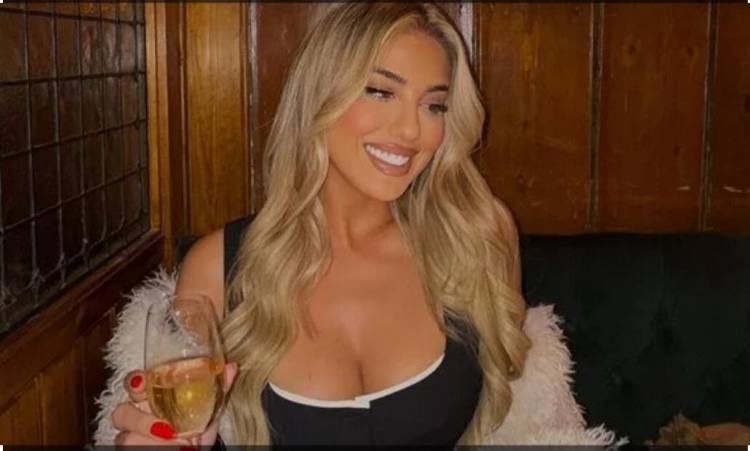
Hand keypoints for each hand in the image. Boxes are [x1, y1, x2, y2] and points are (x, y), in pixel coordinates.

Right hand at [111, 362, 237, 446]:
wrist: (194, 449)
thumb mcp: (209, 407)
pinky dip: (151, 450)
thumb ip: (218, 386)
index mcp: (151, 395)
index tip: (142, 384)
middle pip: (120, 412)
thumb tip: (231, 367)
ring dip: (149, 442)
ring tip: (176, 444)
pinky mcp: (132, 450)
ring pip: (125, 437)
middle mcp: (136, 414)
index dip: (133, 381)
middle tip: (165, 428)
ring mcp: (131, 436)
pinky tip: (172, 450)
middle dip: (139, 421)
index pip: (132, 382)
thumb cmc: (197, 425)